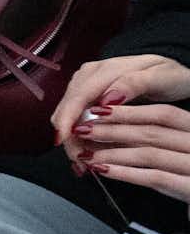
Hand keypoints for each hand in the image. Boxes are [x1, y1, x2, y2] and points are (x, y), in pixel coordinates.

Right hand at [55, 55, 189, 150]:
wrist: (170, 74)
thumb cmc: (169, 76)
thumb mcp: (161, 78)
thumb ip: (133, 84)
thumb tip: (105, 100)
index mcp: (104, 70)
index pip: (77, 97)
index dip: (67, 120)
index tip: (64, 141)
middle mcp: (88, 76)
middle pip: (66, 109)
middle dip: (69, 137)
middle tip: (83, 162)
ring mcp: (84, 86)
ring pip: (66, 117)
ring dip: (73, 140)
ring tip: (86, 162)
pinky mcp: (86, 97)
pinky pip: (75, 119)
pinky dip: (79, 138)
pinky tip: (88, 152)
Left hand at [68, 102, 189, 202]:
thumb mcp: (181, 151)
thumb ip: (158, 140)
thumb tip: (115, 130)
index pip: (165, 114)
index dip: (131, 111)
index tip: (100, 110)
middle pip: (153, 132)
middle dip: (112, 130)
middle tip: (83, 129)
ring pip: (150, 154)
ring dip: (113, 153)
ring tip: (86, 153)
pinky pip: (154, 178)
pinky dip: (126, 173)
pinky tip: (104, 170)